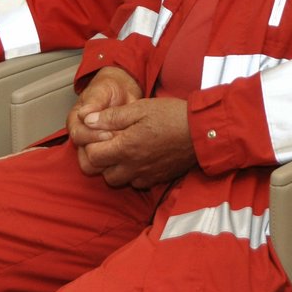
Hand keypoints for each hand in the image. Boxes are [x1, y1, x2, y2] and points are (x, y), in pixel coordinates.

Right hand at [68, 66, 143, 165]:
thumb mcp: (102, 90)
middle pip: (84, 156)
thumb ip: (94, 101)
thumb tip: (84, 114)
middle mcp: (81, 136)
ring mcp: (91, 146)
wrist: (121, 92)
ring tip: (124, 147)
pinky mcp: (104, 154)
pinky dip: (117, 161)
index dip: (93, 136)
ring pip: (94, 165)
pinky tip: (127, 153)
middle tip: (120, 142)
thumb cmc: (109, 89)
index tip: (109, 133)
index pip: (78, 136)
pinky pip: (107, 165)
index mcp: (75, 120)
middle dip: (102, 151)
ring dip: (109, 160)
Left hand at [76, 97, 195, 188]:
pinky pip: (137, 183)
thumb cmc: (172, 116)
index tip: (100, 134)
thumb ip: (111, 117)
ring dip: (116, 168)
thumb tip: (88, 120)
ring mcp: (146, 175)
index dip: (91, 145)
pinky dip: (133, 174)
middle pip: (103, 174)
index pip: (93, 157)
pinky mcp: (158, 178)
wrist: (203, 131)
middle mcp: (133, 167)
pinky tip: (140, 158)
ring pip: (119, 180)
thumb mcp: (140, 108)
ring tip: (125, 150)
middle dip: (102, 160)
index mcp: (126, 148)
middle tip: (110, 143)